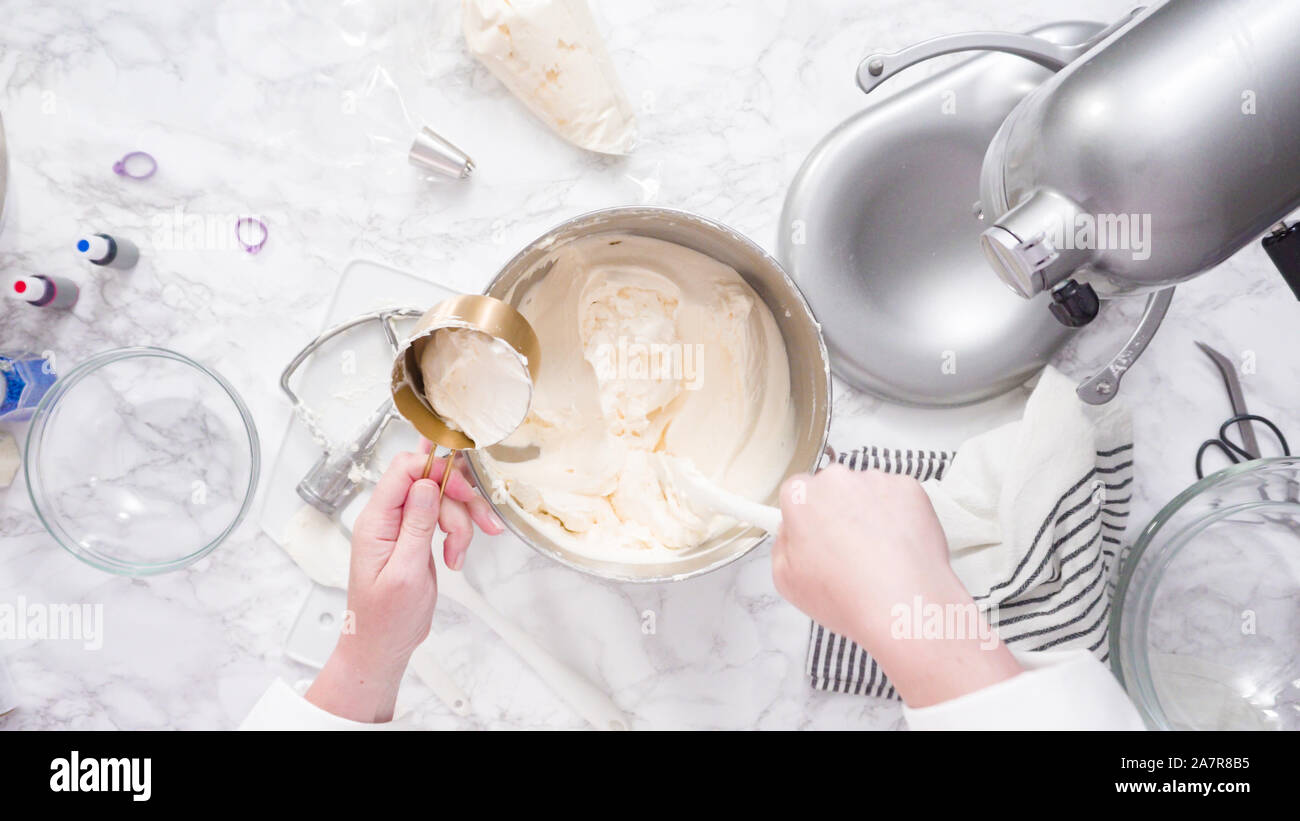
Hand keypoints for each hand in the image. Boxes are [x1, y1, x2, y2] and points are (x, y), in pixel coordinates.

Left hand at [306, 442, 503, 721]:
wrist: (382, 646)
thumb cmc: (386, 619)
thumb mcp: (405, 573)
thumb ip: (415, 526)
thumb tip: (426, 484)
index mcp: (376, 521)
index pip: (404, 469)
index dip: (437, 471)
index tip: (463, 492)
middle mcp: (387, 517)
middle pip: (430, 482)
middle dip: (459, 502)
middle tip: (480, 527)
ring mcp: (402, 525)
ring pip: (443, 500)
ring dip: (462, 524)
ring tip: (458, 557)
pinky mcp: (416, 536)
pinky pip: (444, 517)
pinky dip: (459, 532)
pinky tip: (457, 555)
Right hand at [772, 464, 1020, 707]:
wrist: (904, 605)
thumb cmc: (847, 597)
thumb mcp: (786, 581)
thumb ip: (783, 544)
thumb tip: (792, 531)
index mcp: (801, 496)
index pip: (797, 494)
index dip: (806, 518)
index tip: (816, 536)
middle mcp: (837, 479)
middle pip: (832, 489)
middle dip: (837, 513)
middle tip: (847, 552)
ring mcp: (875, 481)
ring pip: (866, 492)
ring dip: (868, 514)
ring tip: (877, 555)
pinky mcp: (908, 488)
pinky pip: (897, 497)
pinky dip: (898, 515)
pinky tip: (897, 547)